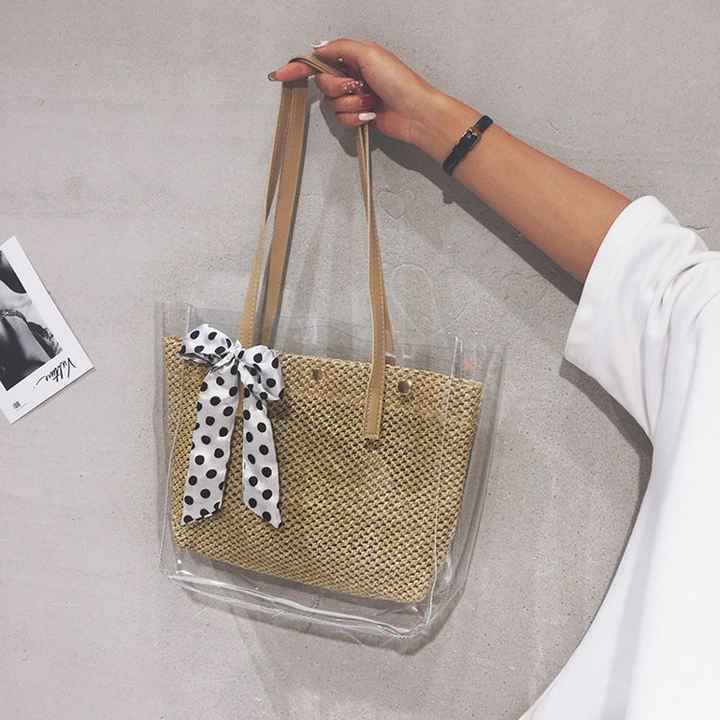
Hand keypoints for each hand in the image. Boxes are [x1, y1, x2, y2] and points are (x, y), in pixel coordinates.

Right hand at [268, 38, 464, 152]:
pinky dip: (355, 118)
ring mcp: (355, 99)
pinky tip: (371, 116)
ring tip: (371, 102)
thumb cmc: (398, 81)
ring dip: (351, 104)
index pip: (319, 61)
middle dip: (338, 87)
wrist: (415, 113)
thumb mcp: (369, 54)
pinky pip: (342, 120)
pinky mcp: (358, 118)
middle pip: (324, 84)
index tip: (280, 75)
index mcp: (353, 58)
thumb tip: (317, 48)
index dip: (299, 68)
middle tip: (357, 86)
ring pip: (333, 105)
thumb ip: (340, 48)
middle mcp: (352, 77)